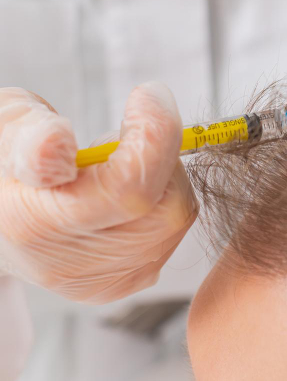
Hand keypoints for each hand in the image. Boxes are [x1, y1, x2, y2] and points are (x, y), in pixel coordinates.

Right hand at [0, 83, 197, 303]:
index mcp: (33, 221)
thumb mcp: (5, 127)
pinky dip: (160, 202)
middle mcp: (67, 262)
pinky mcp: (118, 285)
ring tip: (116, 165)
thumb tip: (57, 145)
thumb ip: (31, 133)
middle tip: (125, 132)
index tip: (146, 95)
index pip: (128, 187)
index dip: (154, 134)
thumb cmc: (7, 159)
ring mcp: (96, 280)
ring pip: (175, 218)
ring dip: (162, 177)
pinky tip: (122, 194)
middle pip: (165, 205)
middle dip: (160, 153)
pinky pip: (170, 235)